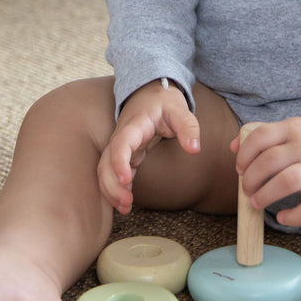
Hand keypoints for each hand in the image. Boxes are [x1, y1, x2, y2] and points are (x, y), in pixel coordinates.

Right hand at [98, 80, 199, 213]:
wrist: (150, 92)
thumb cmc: (164, 100)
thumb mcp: (179, 108)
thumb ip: (188, 126)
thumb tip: (194, 149)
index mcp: (134, 125)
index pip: (120, 144)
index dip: (119, 162)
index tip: (126, 179)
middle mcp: (122, 138)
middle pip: (106, 162)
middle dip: (112, 184)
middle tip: (126, 203)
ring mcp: (121, 147)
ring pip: (105, 170)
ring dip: (111, 190)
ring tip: (125, 208)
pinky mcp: (125, 156)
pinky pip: (114, 173)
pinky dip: (116, 189)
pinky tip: (125, 204)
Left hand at [232, 118, 300, 226]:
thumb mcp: (288, 131)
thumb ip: (261, 134)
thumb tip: (233, 147)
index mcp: (292, 128)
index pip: (261, 136)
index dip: (245, 154)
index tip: (240, 169)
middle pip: (270, 160)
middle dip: (251, 178)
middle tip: (247, 190)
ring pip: (288, 181)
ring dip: (266, 195)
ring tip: (256, 202)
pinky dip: (293, 217)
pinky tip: (282, 217)